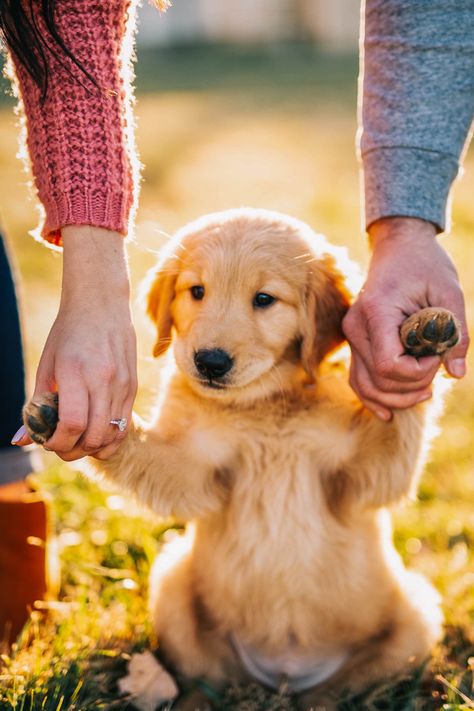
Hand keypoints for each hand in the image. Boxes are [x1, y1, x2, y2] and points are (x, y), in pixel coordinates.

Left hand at [14, 226, 136, 459]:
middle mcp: (102, 380)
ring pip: (112, 434)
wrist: (101, 304)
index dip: (57, 443)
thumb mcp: (47, 365)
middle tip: (60, 446)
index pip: (71, 424)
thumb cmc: (68, 333)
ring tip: (78, 442)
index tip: (47, 442)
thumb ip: (37, 404)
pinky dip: (110, 438)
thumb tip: (21, 440)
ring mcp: (122, 384)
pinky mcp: (133, 387)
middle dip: (73, 451)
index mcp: (75, 372)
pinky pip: (125, 425)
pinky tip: (96, 435)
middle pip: (93, 435)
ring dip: (92, 447)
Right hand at [342, 217, 468, 419]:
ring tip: (426, 392)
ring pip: (365, 386)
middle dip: (413, 387)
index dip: (417, 373)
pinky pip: (358, 379)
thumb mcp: (450, 292)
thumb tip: (456, 373)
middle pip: (378, 380)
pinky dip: (373, 399)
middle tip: (438, 369)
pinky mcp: (356, 342)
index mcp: (377, 311)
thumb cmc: (426, 265)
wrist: (399, 247)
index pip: (388, 364)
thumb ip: (455, 332)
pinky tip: (389, 413)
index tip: (437, 356)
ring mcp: (352, 336)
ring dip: (396, 398)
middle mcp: (356, 327)